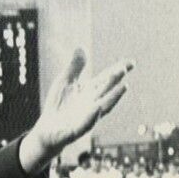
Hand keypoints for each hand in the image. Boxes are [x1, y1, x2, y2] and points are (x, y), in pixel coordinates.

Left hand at [20, 50, 132, 172]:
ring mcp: (86, 117)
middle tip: (123, 69)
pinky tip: (96, 109)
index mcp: (90, 91)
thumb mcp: (65, 81)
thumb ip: (74, 67)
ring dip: (112, 97)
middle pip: (106, 90)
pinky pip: (85, 124)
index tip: (131, 62)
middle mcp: (92, 103)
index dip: (118, 70)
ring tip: (123, 86)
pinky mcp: (75, 130)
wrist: (47, 130)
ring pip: (102, 106)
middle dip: (114, 80)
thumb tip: (81, 47)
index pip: (106, 79)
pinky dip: (91, 117)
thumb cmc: (58, 105)